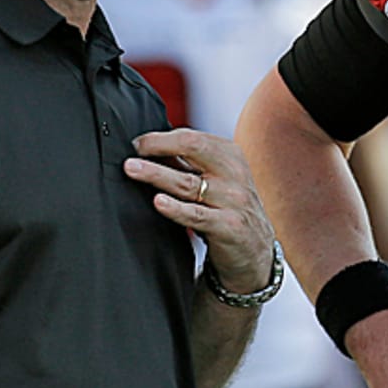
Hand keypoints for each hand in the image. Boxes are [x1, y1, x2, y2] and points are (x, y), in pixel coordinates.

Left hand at [124, 129, 275, 294]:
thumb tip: (150, 148)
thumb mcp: (218, 180)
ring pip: (188, 183)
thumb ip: (189, 164)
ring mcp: (233, 200)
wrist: (254, 250)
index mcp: (231, 155)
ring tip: (133, 169)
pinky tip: (159, 202)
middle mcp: (234, 173)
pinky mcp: (229, 227)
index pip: (193, 137)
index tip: (139, 144)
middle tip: (134, 152)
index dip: (161, 138)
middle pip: (194, 149)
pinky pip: (197, 215)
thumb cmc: (229, 209)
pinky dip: (176, 208)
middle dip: (159, 146)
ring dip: (157, 174)